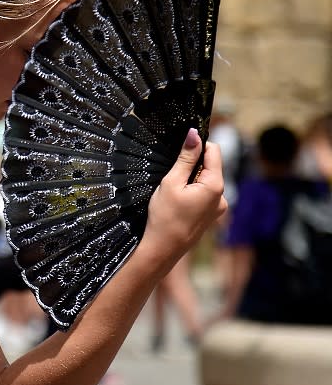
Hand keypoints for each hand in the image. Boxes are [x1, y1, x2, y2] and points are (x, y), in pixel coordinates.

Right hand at [138, 129, 227, 274]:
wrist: (163, 249)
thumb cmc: (164, 217)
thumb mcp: (171, 182)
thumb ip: (185, 158)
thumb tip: (194, 135)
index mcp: (215, 185)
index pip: (214, 151)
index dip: (197, 146)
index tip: (179, 150)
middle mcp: (222, 196)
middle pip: (210, 166)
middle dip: (192, 166)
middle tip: (172, 178)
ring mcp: (218, 207)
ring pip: (206, 180)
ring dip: (191, 180)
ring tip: (173, 193)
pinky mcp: (211, 215)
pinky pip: (204, 194)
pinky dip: (192, 192)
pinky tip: (178, 203)